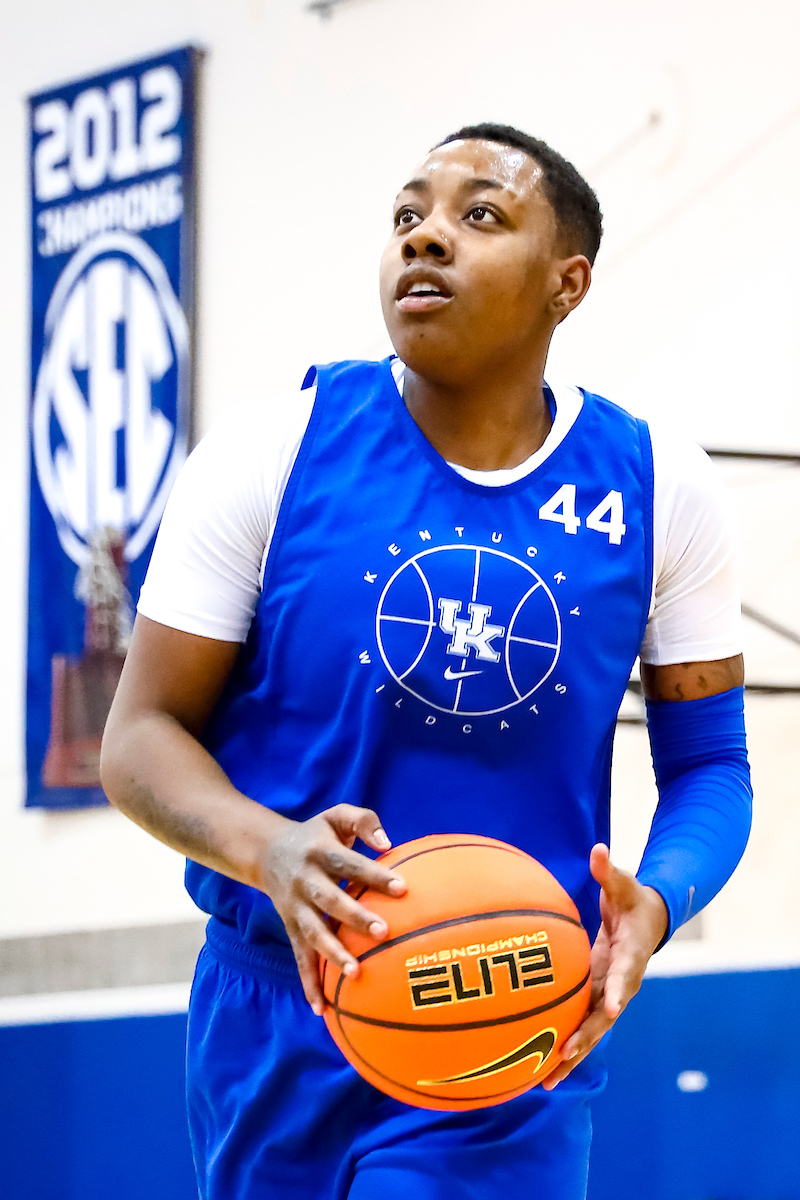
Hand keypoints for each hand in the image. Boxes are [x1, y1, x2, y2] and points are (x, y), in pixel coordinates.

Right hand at [258, 804, 406, 1014]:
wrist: (265, 851)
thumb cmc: (316, 834)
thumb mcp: (335, 815)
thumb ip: (363, 820)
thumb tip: (388, 841)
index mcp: (320, 851)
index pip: (350, 863)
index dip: (375, 875)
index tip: (403, 888)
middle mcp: (306, 880)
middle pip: (331, 900)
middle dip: (355, 918)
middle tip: (384, 932)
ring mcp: (296, 907)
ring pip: (313, 933)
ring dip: (333, 954)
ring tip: (356, 974)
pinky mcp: (291, 928)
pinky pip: (300, 957)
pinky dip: (309, 983)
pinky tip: (322, 1009)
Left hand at [542, 843, 667, 1089]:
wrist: (647, 920)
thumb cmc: (633, 898)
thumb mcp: (624, 883)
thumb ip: (609, 870)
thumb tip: (599, 848)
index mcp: (631, 956)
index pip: (625, 974)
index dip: (619, 989)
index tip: (612, 1005)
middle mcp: (621, 982)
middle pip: (605, 1016)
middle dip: (586, 1037)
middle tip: (564, 1056)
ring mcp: (607, 992)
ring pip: (592, 1030)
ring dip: (571, 1054)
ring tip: (545, 1081)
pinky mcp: (595, 996)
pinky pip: (580, 1024)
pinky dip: (564, 1045)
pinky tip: (539, 1066)